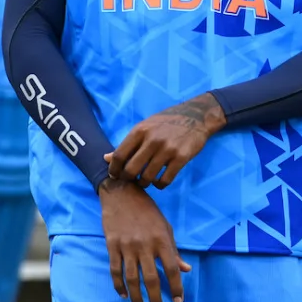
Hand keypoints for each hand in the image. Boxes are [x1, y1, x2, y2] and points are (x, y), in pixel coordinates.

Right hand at [98, 178, 189, 301]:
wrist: (121, 192)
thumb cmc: (147, 210)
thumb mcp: (165, 227)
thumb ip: (174, 250)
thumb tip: (186, 269)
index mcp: (161, 239)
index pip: (172, 269)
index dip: (177, 287)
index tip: (179, 301)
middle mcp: (145, 244)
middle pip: (152, 279)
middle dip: (156, 299)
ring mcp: (127, 245)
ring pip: (132, 278)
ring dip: (136, 297)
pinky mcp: (112, 245)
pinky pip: (115, 270)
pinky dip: (118, 284)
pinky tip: (123, 294)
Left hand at [105, 93, 225, 188]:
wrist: (195, 116)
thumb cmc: (166, 122)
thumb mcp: (145, 127)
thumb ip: (128, 143)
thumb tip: (106, 158)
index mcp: (140, 130)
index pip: (120, 155)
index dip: (114, 169)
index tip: (115, 175)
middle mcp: (152, 140)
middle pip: (131, 169)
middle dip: (128, 179)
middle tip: (131, 180)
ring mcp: (167, 149)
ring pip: (148, 177)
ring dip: (144, 183)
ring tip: (146, 181)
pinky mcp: (181, 158)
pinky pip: (165, 179)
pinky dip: (160, 185)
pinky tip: (159, 181)